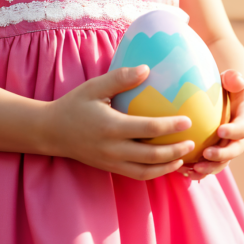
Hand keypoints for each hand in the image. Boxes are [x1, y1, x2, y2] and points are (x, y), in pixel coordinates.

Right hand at [42, 65, 195, 180]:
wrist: (50, 132)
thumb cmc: (74, 105)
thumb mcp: (94, 88)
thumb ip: (120, 78)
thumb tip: (146, 68)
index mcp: (111, 127)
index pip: (148, 129)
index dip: (170, 126)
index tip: (188, 120)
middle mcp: (113, 149)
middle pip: (152, 155)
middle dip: (175, 150)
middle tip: (193, 141)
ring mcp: (111, 162)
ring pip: (146, 171)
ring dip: (168, 166)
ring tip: (185, 157)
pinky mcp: (110, 168)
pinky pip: (137, 175)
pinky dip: (155, 172)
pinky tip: (167, 164)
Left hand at [183, 68, 243, 178]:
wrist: (231, 98)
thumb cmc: (230, 86)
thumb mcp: (233, 79)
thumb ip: (234, 78)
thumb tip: (234, 80)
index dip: (235, 131)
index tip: (221, 131)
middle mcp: (243, 135)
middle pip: (235, 149)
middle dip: (221, 155)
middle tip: (206, 155)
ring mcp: (231, 145)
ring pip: (223, 162)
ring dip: (209, 168)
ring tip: (193, 169)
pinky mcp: (219, 152)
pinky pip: (211, 164)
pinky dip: (199, 170)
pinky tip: (184, 171)